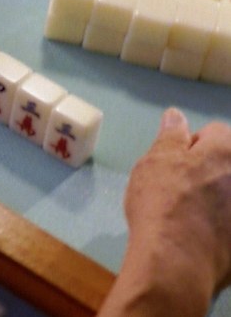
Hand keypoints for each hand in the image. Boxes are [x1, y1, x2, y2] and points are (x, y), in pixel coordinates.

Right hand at [126, 108, 230, 289]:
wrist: (177, 261)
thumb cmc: (162, 204)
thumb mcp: (154, 162)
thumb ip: (170, 136)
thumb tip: (175, 116)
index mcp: (225, 151)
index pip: (214, 132)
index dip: (191, 144)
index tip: (174, 163)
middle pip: (226, 164)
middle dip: (209, 170)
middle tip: (181, 188)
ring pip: (228, 194)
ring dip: (216, 197)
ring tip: (189, 215)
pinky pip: (229, 222)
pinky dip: (221, 225)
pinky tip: (201, 236)